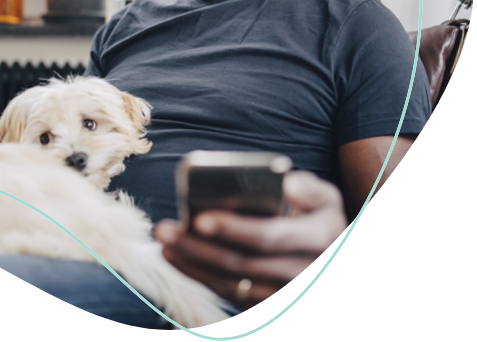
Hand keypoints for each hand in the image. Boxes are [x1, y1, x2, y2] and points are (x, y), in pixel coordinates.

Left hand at [154, 171, 348, 309]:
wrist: (327, 257)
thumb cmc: (317, 217)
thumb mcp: (326, 198)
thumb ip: (310, 188)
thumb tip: (288, 185)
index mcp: (319, 238)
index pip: (269, 237)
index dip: (234, 230)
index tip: (200, 218)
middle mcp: (304, 273)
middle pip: (241, 264)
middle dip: (198, 247)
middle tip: (164, 229)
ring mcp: (285, 295)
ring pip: (230, 283)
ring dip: (192, 263)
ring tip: (163, 240)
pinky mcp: (267, 306)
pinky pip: (228, 294)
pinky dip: (198, 275)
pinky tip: (175, 256)